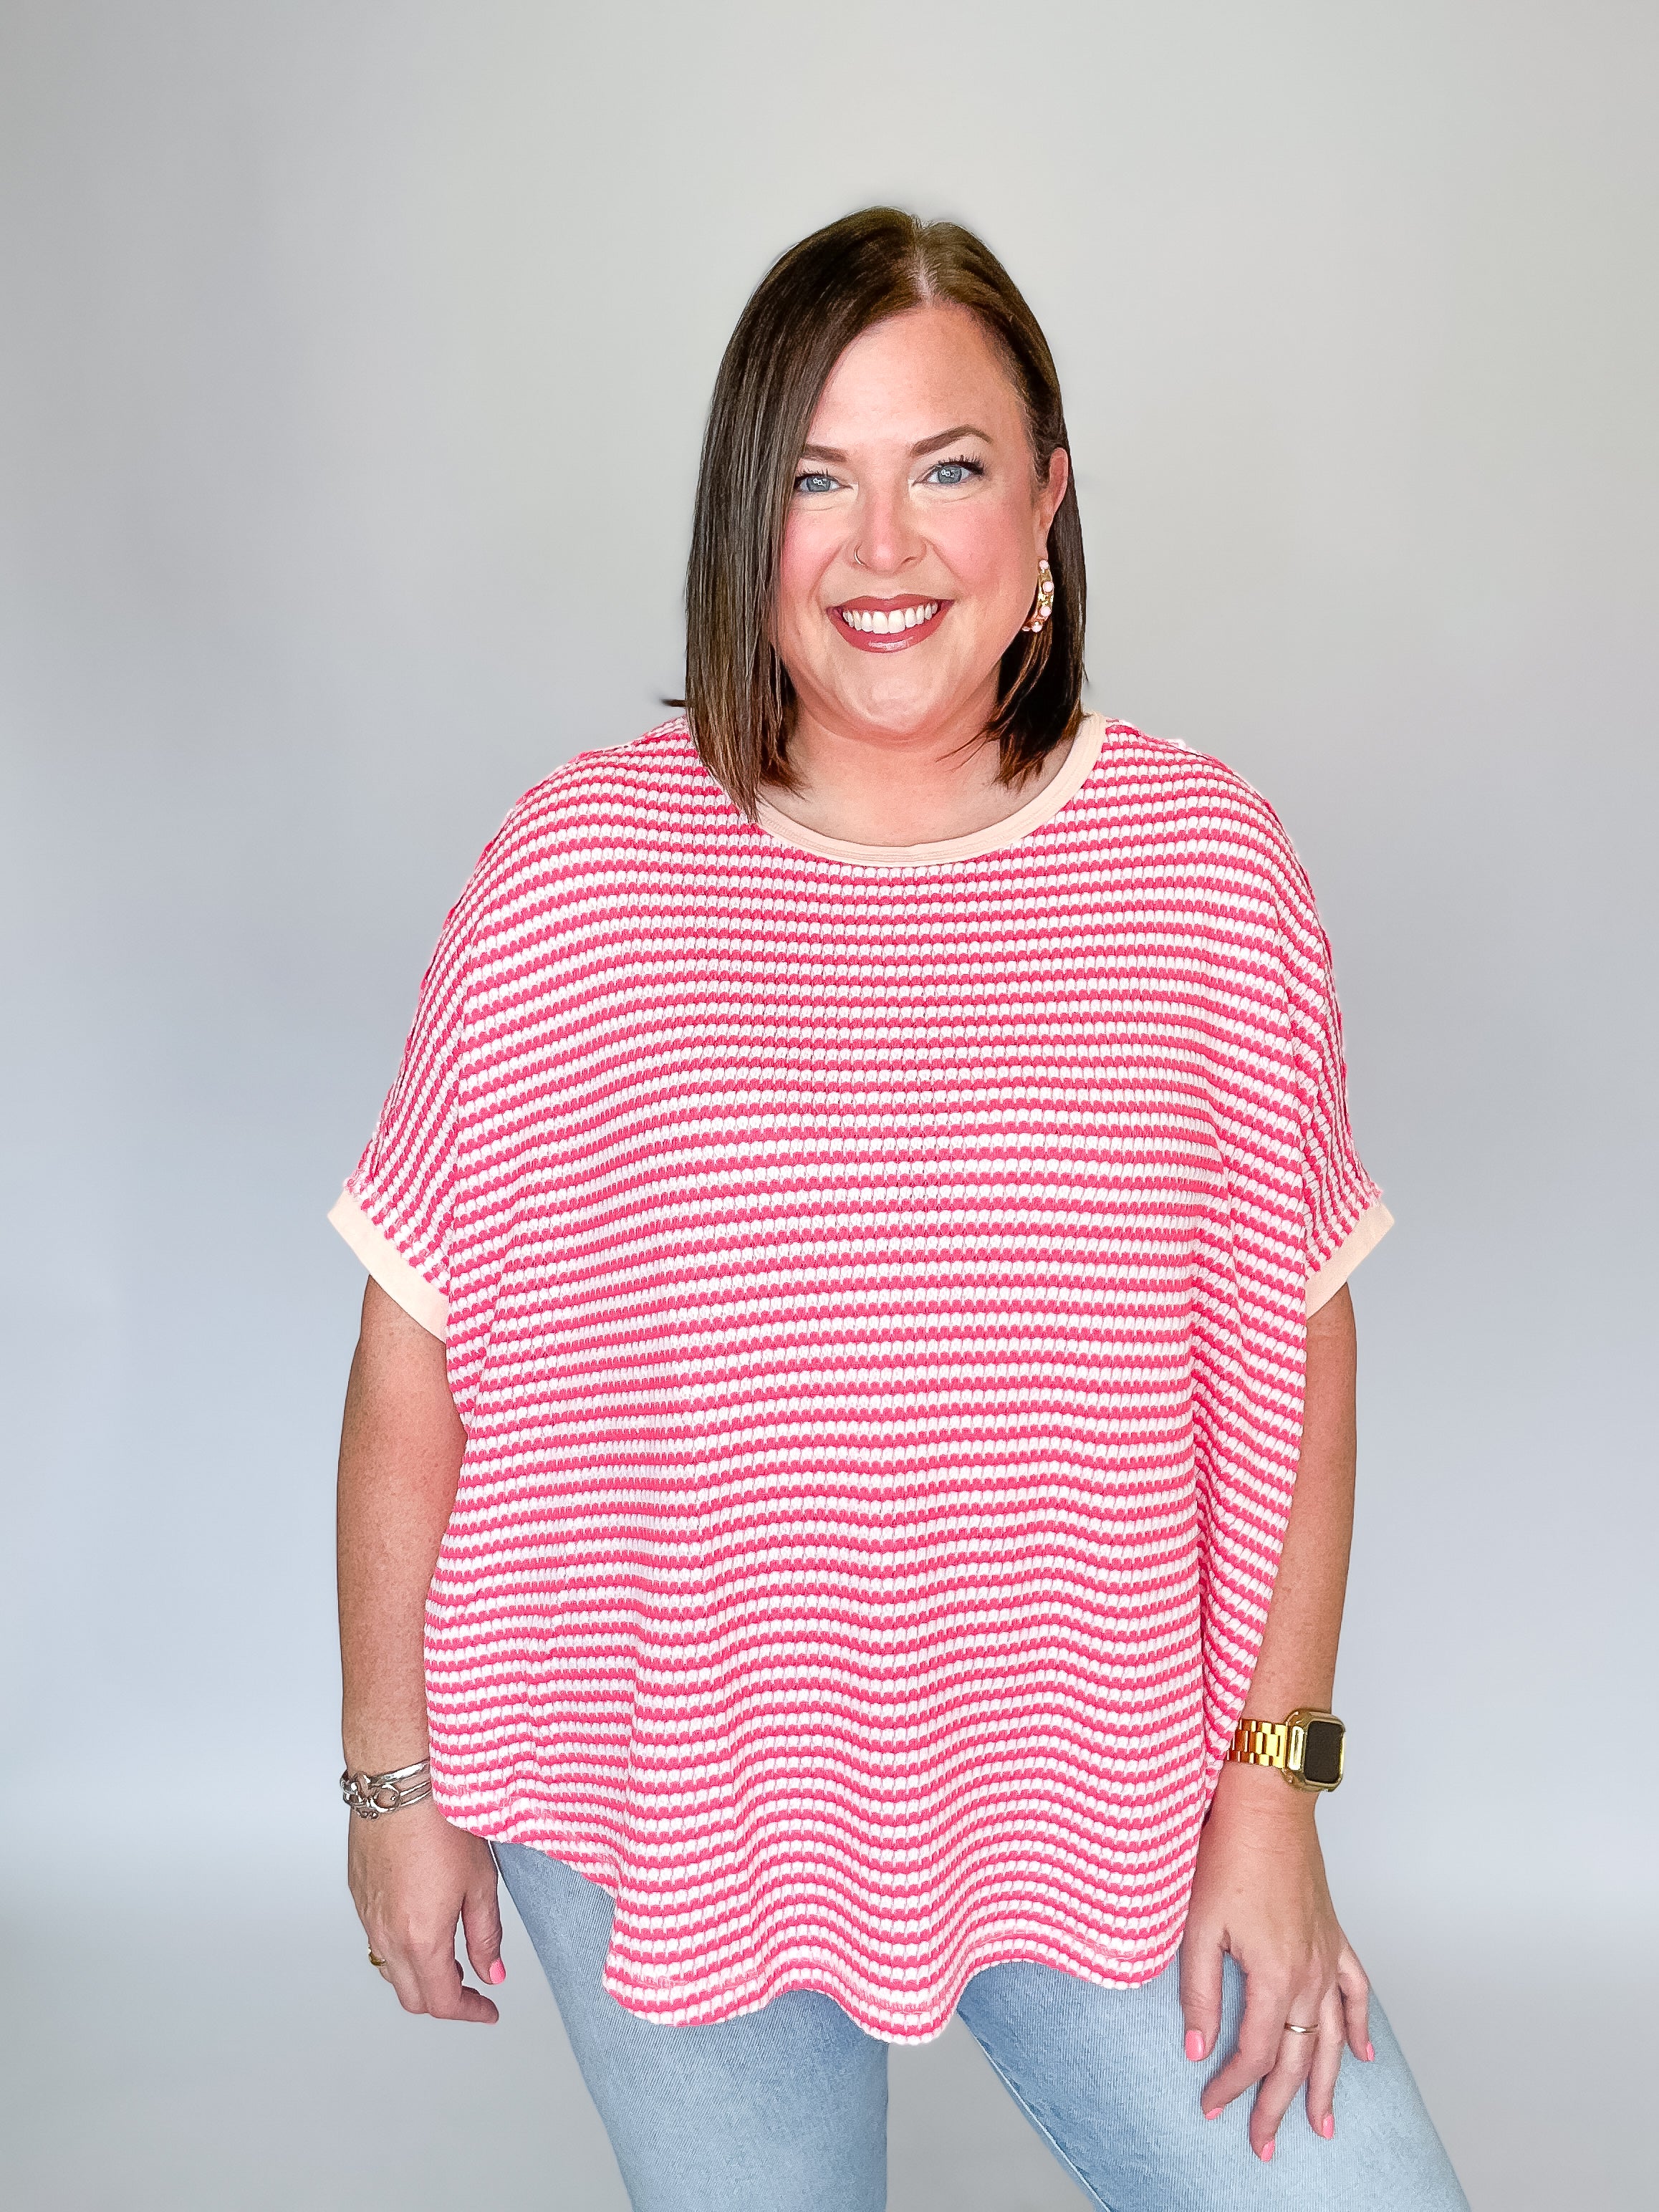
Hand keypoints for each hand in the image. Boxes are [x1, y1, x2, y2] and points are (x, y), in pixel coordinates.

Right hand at [348, 1793, 504, 2021]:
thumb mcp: (480, 1881)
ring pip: (390, 1969)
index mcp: (420, 1938)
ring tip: (450, 1957)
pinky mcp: (359, 1895)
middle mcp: (386, 1935)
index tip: (488, 2009)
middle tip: (473, 1986)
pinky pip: (376, 1939)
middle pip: (412, 1995)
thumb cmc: (441, 1821)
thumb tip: (492, 1972)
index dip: (469, 2012)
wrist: (399, 1780)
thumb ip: (485, 1935)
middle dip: (444, 1999)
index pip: (442, 2001)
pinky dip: (400, 1948)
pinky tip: (422, 1925)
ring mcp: (367, 1916)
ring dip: (420, 1975)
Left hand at [1180, 1763, 1371, 2159]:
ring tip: (1322, 2126)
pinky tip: (1362, 2054)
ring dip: (1327, 2085)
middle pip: (1298, 2059)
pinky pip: (1355, 1992)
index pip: (1256, 2053)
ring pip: (1331, 2038)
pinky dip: (1359, 2026)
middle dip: (1279, 2107)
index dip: (1232, 2085)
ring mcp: (1327, 1957)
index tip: (1211, 2107)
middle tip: (1264, 2145)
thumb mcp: (1199, 1925)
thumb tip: (1197, 2049)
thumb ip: (1198, 1993)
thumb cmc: (1228, 1854)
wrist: (1267, 1805)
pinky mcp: (1334, 1937)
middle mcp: (1310, 1975)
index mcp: (1275, 1976)